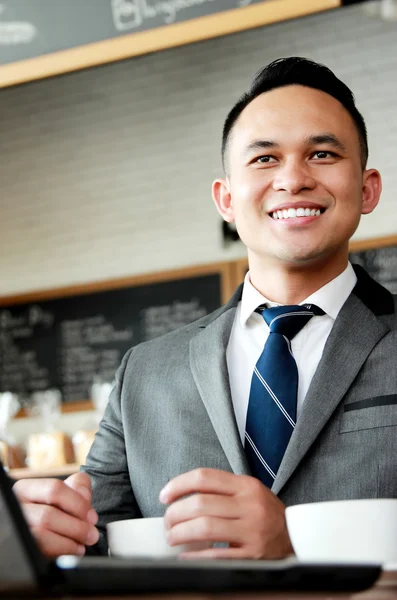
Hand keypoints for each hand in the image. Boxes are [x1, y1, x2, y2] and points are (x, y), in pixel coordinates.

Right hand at [13, 472, 98, 557]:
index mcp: (26, 488)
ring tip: (83, 543)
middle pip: (47, 516)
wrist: (48, 528)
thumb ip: (79, 485)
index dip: (78, 503)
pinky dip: (62, 552)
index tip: (92, 517)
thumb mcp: (68, 490)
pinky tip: (74, 550)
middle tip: (92, 534)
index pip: (54, 489)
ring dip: (69, 541)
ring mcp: (17, 530)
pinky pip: (41, 552)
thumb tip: (83, 497)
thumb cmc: (57, 506)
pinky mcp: (22, 548)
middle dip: (76, 527)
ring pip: (42, 536)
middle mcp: (16, 508)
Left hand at [160, 468, 292, 559]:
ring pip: (205, 527)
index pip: (204, 477)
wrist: (297, 537)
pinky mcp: (253, 555)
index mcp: (246, 486)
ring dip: (180, 533)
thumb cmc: (266, 513)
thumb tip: (182, 495)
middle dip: (175, 513)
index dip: (178, 485)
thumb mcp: (249, 492)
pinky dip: (195, 556)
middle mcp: (250, 505)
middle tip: (167, 521)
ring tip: (172, 537)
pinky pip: (217, 556)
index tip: (164, 495)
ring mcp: (252, 531)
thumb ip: (222, 489)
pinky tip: (185, 555)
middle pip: (200, 503)